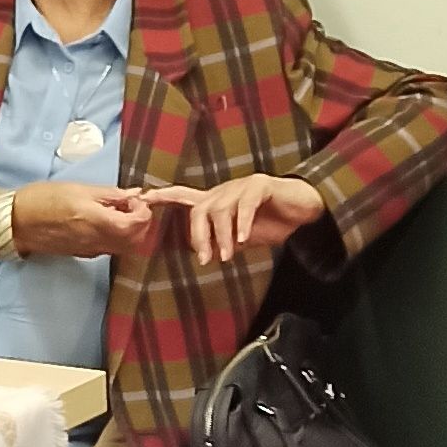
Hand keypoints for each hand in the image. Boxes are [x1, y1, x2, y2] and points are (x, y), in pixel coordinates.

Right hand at [6, 182, 166, 261]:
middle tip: (130, 205)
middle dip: (141, 223)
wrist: (16, 222)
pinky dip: (117, 236)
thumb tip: (134, 194)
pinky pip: (111, 248)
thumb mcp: (78, 188)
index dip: (143, 211)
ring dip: (131, 230)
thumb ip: (109, 194)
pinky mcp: (84, 254)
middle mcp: (98, 241)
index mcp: (97, 221)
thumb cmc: (43, 199)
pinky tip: (105, 221)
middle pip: (136, 240)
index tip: (134, 199)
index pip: (136, 225)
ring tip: (117, 211)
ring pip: (126, 247)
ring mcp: (91, 251)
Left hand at [142, 173, 325, 268]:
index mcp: (216, 201)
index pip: (183, 195)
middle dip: (198, 236)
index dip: (163, 196)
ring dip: (222, 237)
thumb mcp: (241, 237)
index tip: (143, 198)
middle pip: (199, 209)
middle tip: (204, 260)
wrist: (303, 211)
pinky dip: (241, 223)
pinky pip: (244, 205)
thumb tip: (206, 255)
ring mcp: (242, 186)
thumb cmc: (270, 223)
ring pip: (220, 210)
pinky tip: (242, 239)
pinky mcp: (260, 186)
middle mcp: (224, 190)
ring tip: (228, 255)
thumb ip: (223, 242)